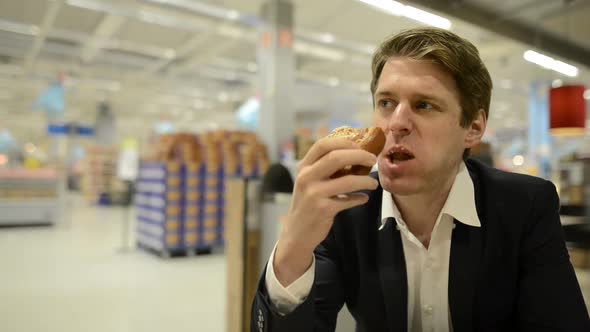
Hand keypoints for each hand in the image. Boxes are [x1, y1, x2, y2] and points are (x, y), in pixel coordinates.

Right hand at [274, 137, 378, 285]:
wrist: (296, 232)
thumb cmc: (308, 202)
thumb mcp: (310, 181)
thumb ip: (325, 167)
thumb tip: (355, 152)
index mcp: (304, 166)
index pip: (323, 144)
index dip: (344, 141)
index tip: (359, 144)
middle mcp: (306, 177)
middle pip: (336, 157)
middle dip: (359, 155)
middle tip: (372, 159)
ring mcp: (314, 194)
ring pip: (347, 180)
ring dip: (365, 180)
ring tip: (373, 183)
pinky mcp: (323, 209)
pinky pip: (348, 200)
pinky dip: (359, 198)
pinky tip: (364, 198)